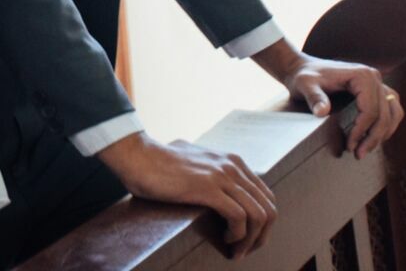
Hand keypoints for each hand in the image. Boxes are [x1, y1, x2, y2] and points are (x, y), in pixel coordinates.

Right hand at [101, 132, 276, 258]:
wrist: (136, 155)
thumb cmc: (158, 163)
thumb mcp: (196, 162)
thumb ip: (213, 172)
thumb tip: (219, 192)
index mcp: (233, 161)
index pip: (267, 197)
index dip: (263, 224)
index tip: (248, 239)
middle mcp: (233, 166)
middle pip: (268, 209)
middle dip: (261, 237)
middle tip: (244, 251)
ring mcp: (222, 176)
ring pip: (258, 215)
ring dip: (250, 240)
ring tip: (235, 251)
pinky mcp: (208, 188)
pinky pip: (239, 218)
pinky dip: (237, 235)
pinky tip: (224, 239)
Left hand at [263, 45, 404, 157]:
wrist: (303, 68)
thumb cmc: (303, 76)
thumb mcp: (304, 85)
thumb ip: (313, 97)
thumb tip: (322, 112)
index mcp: (362, 75)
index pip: (370, 109)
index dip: (361, 131)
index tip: (349, 146)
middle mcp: (375, 77)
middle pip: (384, 114)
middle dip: (373, 138)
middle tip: (358, 154)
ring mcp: (378, 83)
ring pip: (393, 113)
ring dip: (383, 134)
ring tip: (366, 149)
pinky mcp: (377, 90)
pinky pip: (392, 110)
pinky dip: (386, 126)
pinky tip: (373, 138)